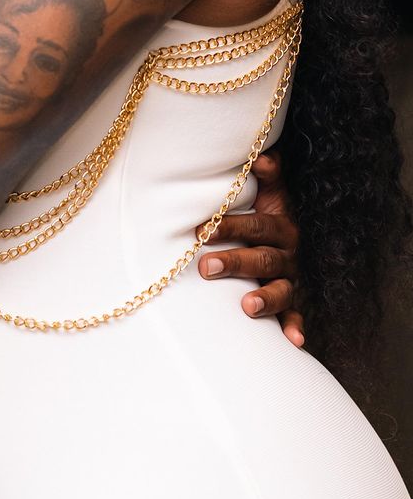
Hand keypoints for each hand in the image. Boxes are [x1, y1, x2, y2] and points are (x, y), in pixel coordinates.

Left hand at [198, 148, 304, 345]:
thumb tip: (261, 156)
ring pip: (281, 290)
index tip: (200, 230)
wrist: (293, 240)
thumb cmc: (269, 215)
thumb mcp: (273, 192)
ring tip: (247, 307)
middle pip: (263, 258)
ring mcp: (293, 280)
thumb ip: (269, 174)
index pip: (255, 226)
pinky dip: (295, 328)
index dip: (230, 227)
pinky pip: (297, 317)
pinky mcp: (296, 303)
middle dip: (235, 263)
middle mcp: (290, 254)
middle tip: (206, 267)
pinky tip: (293, 342)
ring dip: (266, 299)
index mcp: (281, 226)